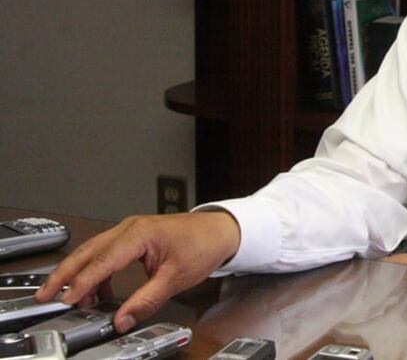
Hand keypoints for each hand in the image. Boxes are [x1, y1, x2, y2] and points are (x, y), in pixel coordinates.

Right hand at [35, 211, 240, 332]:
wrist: (219, 231)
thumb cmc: (202, 245)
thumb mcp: (175, 278)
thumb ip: (147, 300)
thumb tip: (124, 319)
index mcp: (139, 233)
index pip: (103, 260)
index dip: (82, 282)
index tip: (66, 299)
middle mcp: (130, 228)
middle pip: (88, 251)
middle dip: (64, 274)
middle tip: (45, 295)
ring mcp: (130, 231)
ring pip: (93, 251)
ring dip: (78, 273)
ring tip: (65, 298)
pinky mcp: (133, 238)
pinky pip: (106, 254)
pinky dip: (96, 272)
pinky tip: (95, 292)